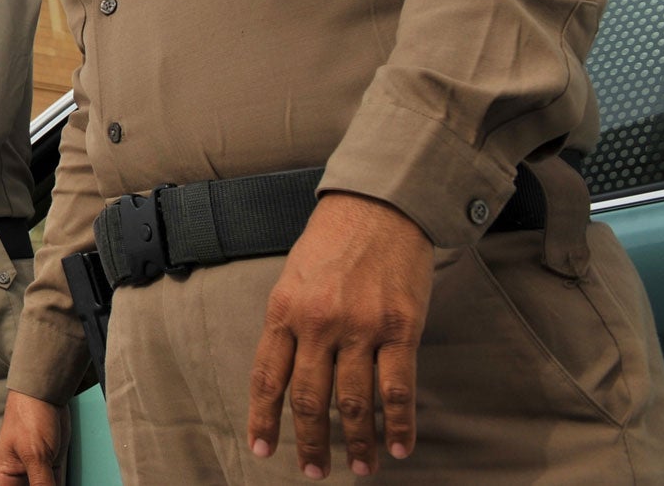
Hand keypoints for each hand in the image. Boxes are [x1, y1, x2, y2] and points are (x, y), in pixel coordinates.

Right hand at [0, 390, 67, 485]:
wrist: (45, 393)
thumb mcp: (36, 455)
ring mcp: (35, 476)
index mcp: (3, 479)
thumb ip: (42, 484)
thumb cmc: (29, 417)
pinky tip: (73, 484)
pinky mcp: (51, 471)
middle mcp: (17, 480)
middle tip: (54, 484)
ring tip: (58, 480)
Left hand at [247, 192, 432, 478]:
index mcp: (284, 309)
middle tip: (313, 470)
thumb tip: (287, 369)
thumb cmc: (334, 239)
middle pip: (309, 398)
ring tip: (362, 467)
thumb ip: (290, 321)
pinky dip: (399, 423)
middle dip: (310, 441)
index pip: (268, 376)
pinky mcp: (401, 329)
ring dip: (357, 442)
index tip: (262, 448)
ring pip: (354, 401)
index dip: (264, 417)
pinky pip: (397, 388)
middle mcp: (318, 322)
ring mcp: (360, 328)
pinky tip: (399, 446)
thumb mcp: (294, 275)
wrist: (380, 205)